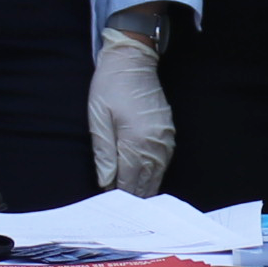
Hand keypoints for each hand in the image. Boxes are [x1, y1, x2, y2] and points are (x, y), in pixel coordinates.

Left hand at [88, 35, 173, 194]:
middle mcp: (154, 143)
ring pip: (157, 174)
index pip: (128, 180)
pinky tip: (146, 179)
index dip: (119, 194)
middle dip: (134, 195)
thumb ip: (103, 153)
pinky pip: (164, 161)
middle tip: (122, 207)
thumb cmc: (110, 86)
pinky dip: (154, 173)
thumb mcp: (98, 119)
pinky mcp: (169, 132)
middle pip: (145, 181)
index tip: (111, 203)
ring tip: (134, 200)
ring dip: (146, 187)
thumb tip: (106, 181)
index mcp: (135, 141)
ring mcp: (165, 138)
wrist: (133, 59)